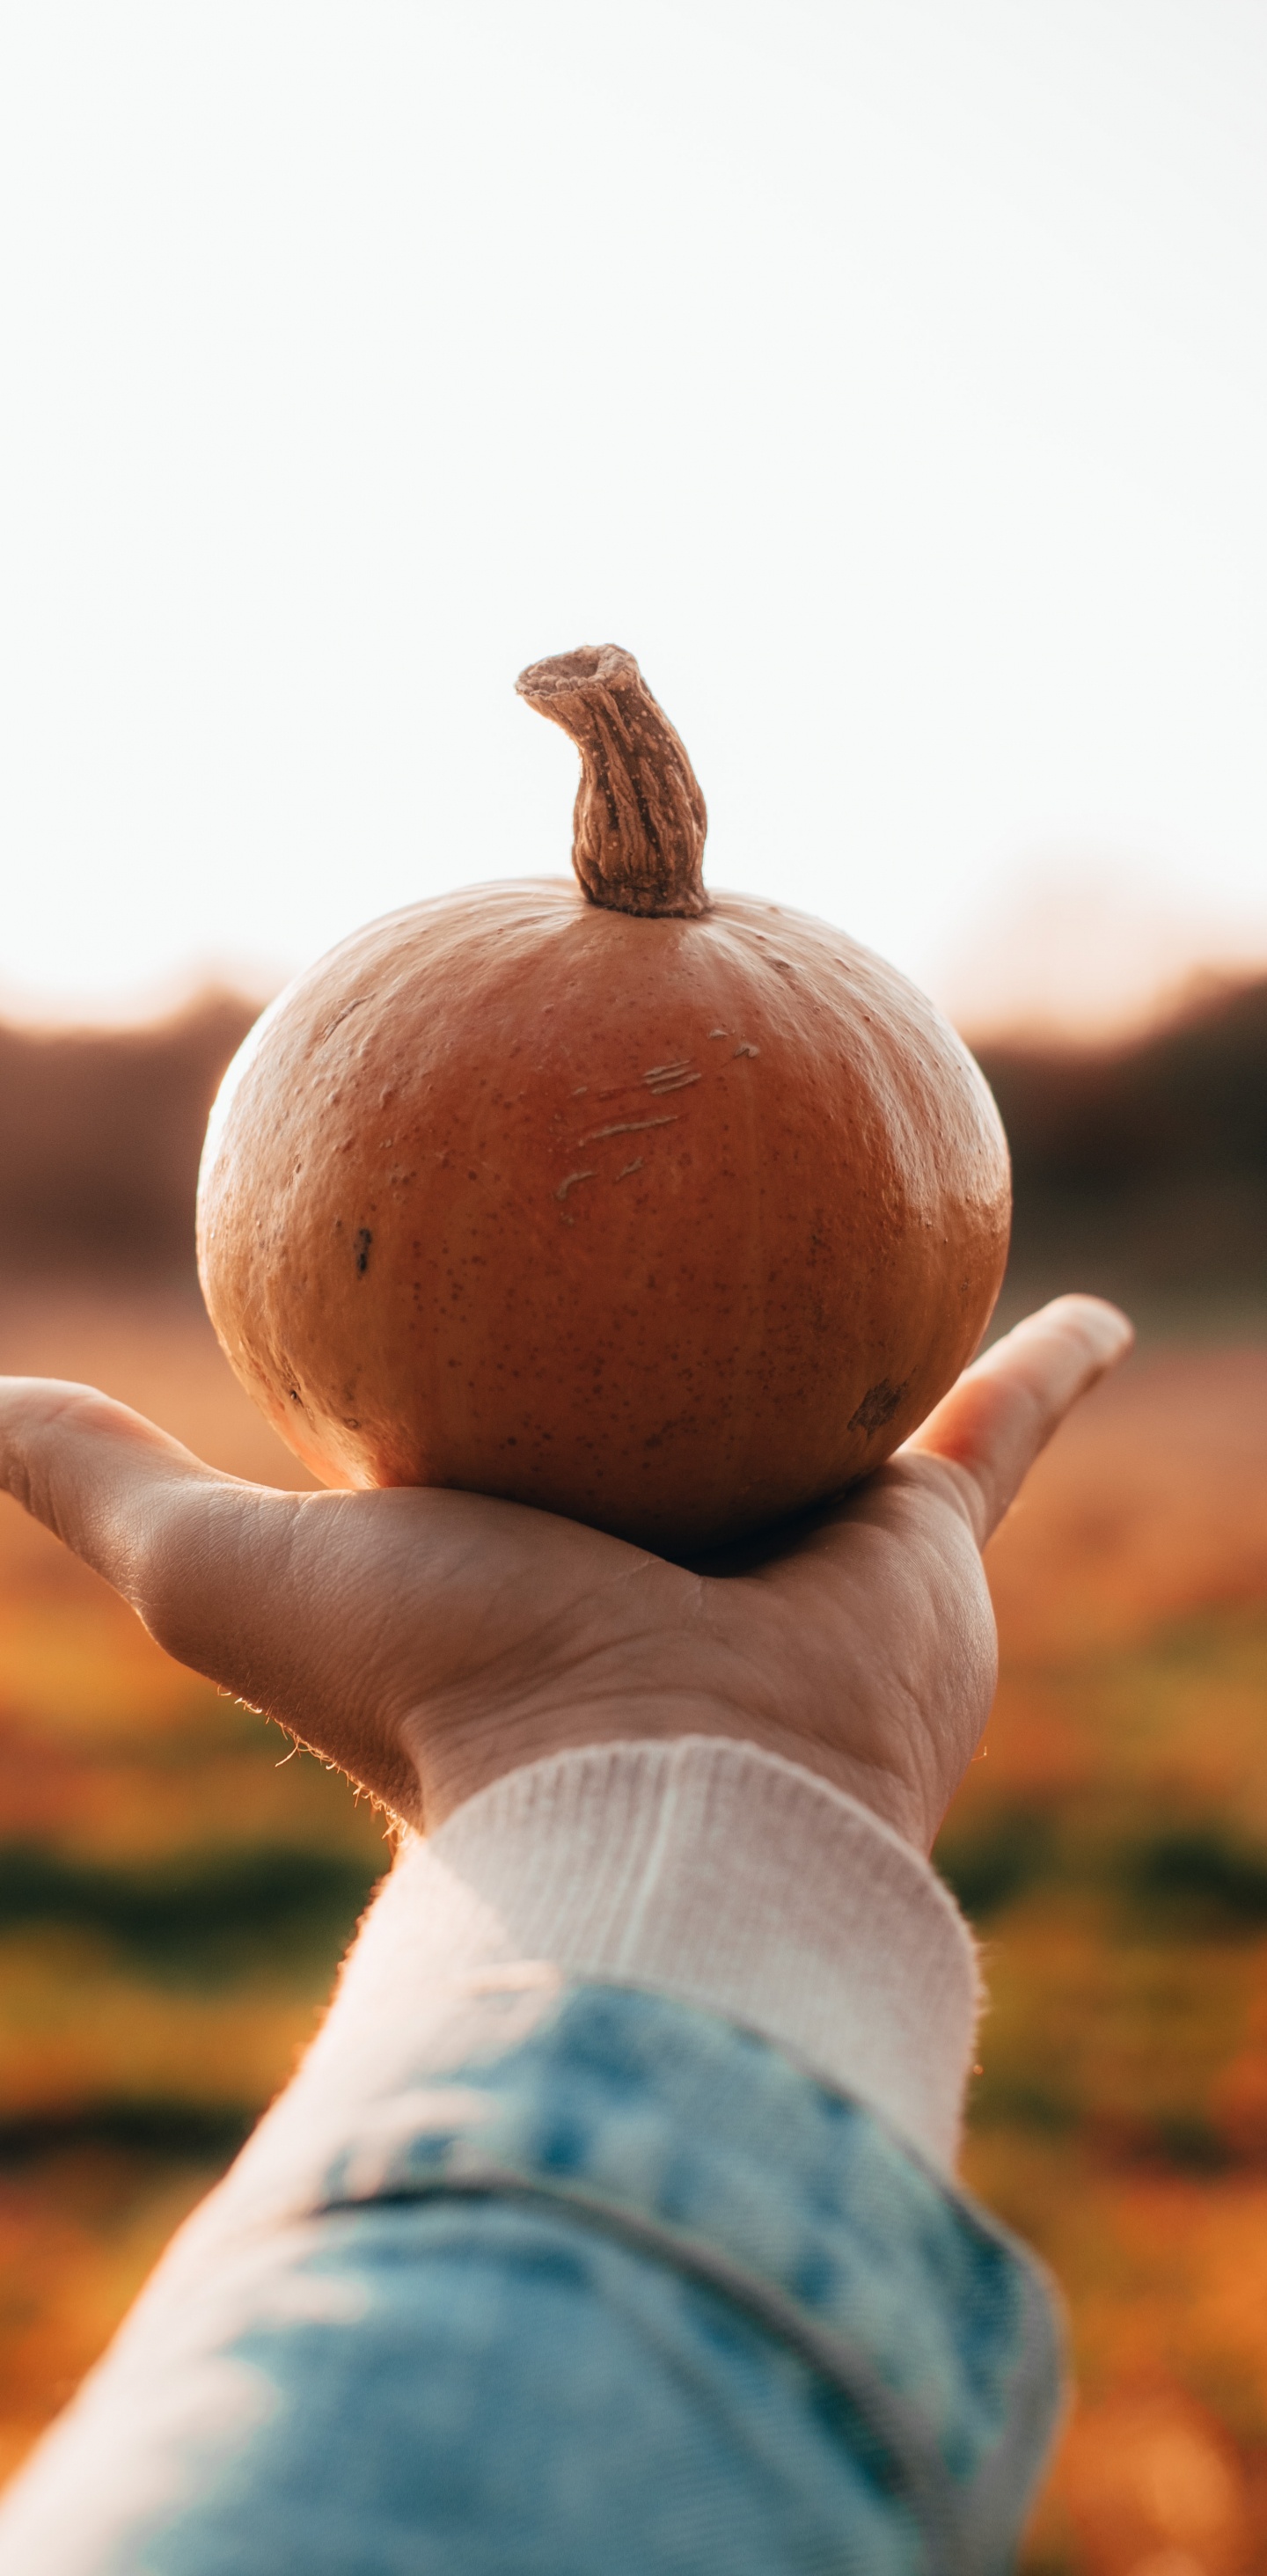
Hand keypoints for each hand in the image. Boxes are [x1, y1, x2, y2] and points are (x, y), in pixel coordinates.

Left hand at [0, 1296, 1130, 1850]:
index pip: (516, 1446)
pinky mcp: (923, 1536)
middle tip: (696, 1282)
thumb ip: (105, 1486)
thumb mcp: (225, 1568)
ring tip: (903, 1254)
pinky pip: (1000, 1418)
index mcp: (532, 1567)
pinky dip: (1049, 1364)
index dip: (501, 1395)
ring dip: (870, 1351)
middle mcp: (671, 1556)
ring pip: (846, 1408)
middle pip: (680, 1418)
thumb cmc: (438, 1699)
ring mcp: (803, 1547)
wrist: (655, 1804)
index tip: (490, 1342)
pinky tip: (1080, 1304)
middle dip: (692, 1376)